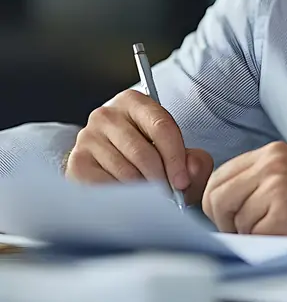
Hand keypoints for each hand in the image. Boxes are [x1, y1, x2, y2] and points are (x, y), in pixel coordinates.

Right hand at [65, 89, 213, 205]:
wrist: (111, 171)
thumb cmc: (149, 160)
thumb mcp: (176, 156)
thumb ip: (194, 162)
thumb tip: (191, 170)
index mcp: (134, 102)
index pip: (161, 126)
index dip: (176, 158)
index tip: (182, 182)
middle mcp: (106, 114)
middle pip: (143, 152)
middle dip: (161, 179)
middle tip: (169, 197)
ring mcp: (88, 137)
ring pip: (126, 172)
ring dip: (143, 192)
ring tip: (150, 199)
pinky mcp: (77, 162)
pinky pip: (106, 186)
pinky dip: (123, 198)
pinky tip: (128, 199)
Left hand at [202, 141, 286, 238]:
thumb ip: (259, 181)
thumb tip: (222, 207)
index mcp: (271, 153)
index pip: (218, 178)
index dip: (218, 205)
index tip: (230, 218)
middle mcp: (271, 166)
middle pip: (217, 199)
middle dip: (226, 222)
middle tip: (248, 233)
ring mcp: (277, 189)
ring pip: (236, 221)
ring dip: (252, 235)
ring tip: (283, 232)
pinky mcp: (285, 215)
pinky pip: (255, 238)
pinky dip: (268, 245)